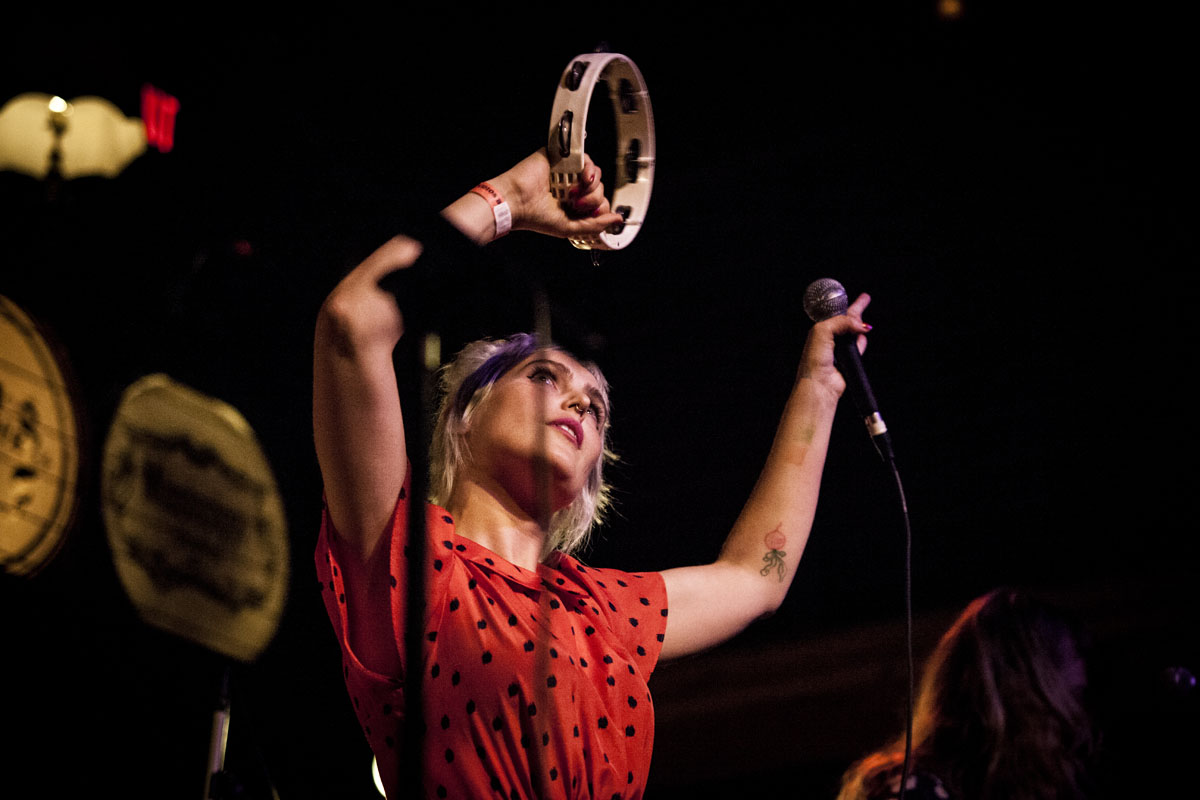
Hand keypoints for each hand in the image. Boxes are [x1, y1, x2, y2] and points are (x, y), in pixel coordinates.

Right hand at [491, 149, 625, 237]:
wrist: (517, 201)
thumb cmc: (535, 216)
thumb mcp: (570, 228)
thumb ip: (594, 225)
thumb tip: (617, 219)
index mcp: (573, 205)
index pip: (599, 203)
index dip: (601, 209)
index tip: (593, 214)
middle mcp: (572, 188)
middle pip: (599, 189)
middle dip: (593, 199)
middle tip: (578, 204)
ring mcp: (568, 173)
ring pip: (595, 173)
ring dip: (592, 186)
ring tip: (576, 192)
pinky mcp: (562, 158)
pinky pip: (585, 158)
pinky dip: (588, 169)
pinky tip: (581, 178)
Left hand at [797, 292, 871, 398]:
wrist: (819, 383)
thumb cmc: (814, 360)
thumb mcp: (823, 330)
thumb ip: (842, 322)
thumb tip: (861, 326)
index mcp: (819, 331)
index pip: (835, 314)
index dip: (843, 305)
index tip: (849, 296)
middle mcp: (829, 340)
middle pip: (846, 321)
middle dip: (856, 310)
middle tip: (865, 298)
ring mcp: (839, 350)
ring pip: (854, 333)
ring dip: (860, 325)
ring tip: (865, 318)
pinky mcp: (848, 360)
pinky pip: (859, 347)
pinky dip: (862, 341)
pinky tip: (864, 335)